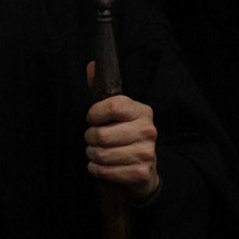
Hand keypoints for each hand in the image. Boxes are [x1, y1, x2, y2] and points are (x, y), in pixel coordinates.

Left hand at [84, 64, 159, 199]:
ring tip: (96, 153)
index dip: (95, 114)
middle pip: (102, 134)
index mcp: (142, 111)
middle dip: (90, 139)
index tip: (92, 119)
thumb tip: (92, 65)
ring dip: (92, 155)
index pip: (112, 106)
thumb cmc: (123, 136)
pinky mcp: (142, 173)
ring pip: (102, 154)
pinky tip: (100, 167)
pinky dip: (97, 170)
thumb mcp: (114, 112)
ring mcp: (147, 153)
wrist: (142, 170)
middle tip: (93, 140)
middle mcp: (148, 130)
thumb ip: (100, 89)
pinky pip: (107, 171)